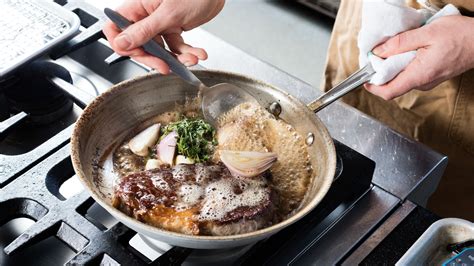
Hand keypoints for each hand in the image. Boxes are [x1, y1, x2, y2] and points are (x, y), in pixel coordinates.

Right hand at [103, 0, 224, 73]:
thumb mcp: (168, 14)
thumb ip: (144, 30)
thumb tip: (122, 43)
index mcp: (137, 7)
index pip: (116, 29)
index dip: (123, 45)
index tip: (138, 55)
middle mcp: (146, 16)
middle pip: (139, 45)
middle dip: (154, 59)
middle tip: (166, 67)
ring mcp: (160, 23)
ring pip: (160, 50)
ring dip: (177, 58)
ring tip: (191, 59)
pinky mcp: (174, 28)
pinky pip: (176, 46)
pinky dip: (187, 52)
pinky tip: (198, 53)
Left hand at [365, 15, 473, 99]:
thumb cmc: (461, 36)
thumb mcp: (427, 33)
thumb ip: (400, 43)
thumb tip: (379, 51)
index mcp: (419, 75)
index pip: (389, 92)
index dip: (373, 87)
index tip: (365, 78)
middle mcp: (423, 83)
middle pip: (393, 84)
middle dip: (381, 72)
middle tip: (378, 55)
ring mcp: (428, 81)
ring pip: (402, 78)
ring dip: (393, 66)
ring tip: (394, 49)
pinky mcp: (432, 76)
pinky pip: (412, 73)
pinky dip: (404, 64)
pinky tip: (408, 50)